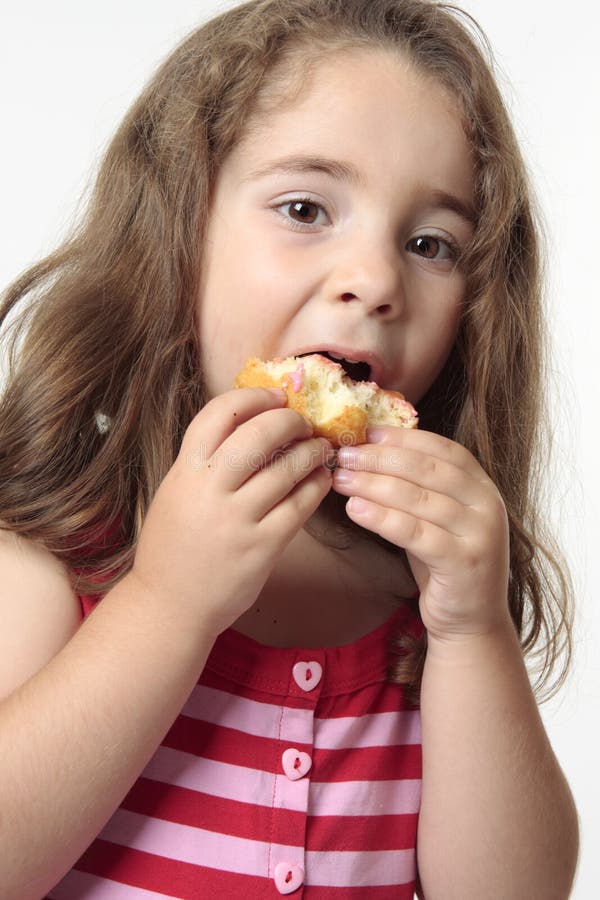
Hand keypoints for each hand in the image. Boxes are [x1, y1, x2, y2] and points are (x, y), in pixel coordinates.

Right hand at [130, 388, 332, 634]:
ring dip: (311, 451)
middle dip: (289, 420)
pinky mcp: (262, 547)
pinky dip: (316, 485)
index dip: (253, 397)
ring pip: (286, 469)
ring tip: (320, 448)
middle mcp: (209, 491)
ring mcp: (237, 520)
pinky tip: (321, 479)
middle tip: (304, 423)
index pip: (218, 414)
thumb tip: (256, 423)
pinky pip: (299, 506)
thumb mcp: (177, 492)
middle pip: (258, 434)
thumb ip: (207, 461)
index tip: (275, 397)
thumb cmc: (175, 545)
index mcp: (184, 471)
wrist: (170, 606)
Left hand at [332, 427, 510, 640]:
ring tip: (340, 478)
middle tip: (344, 454)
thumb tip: (371, 451)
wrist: (470, 622)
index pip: (443, 449)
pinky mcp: (464, 562)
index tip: (367, 431)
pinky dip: (382, 518)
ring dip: (374, 485)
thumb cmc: (443, 564)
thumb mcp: (436, 519)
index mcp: (482, 487)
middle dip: (381, 459)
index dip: (404, 438)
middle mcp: (488, 505)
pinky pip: (416, 533)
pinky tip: (354, 509)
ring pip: (418, 499)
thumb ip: (417, 487)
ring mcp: (480, 534)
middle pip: (428, 470)